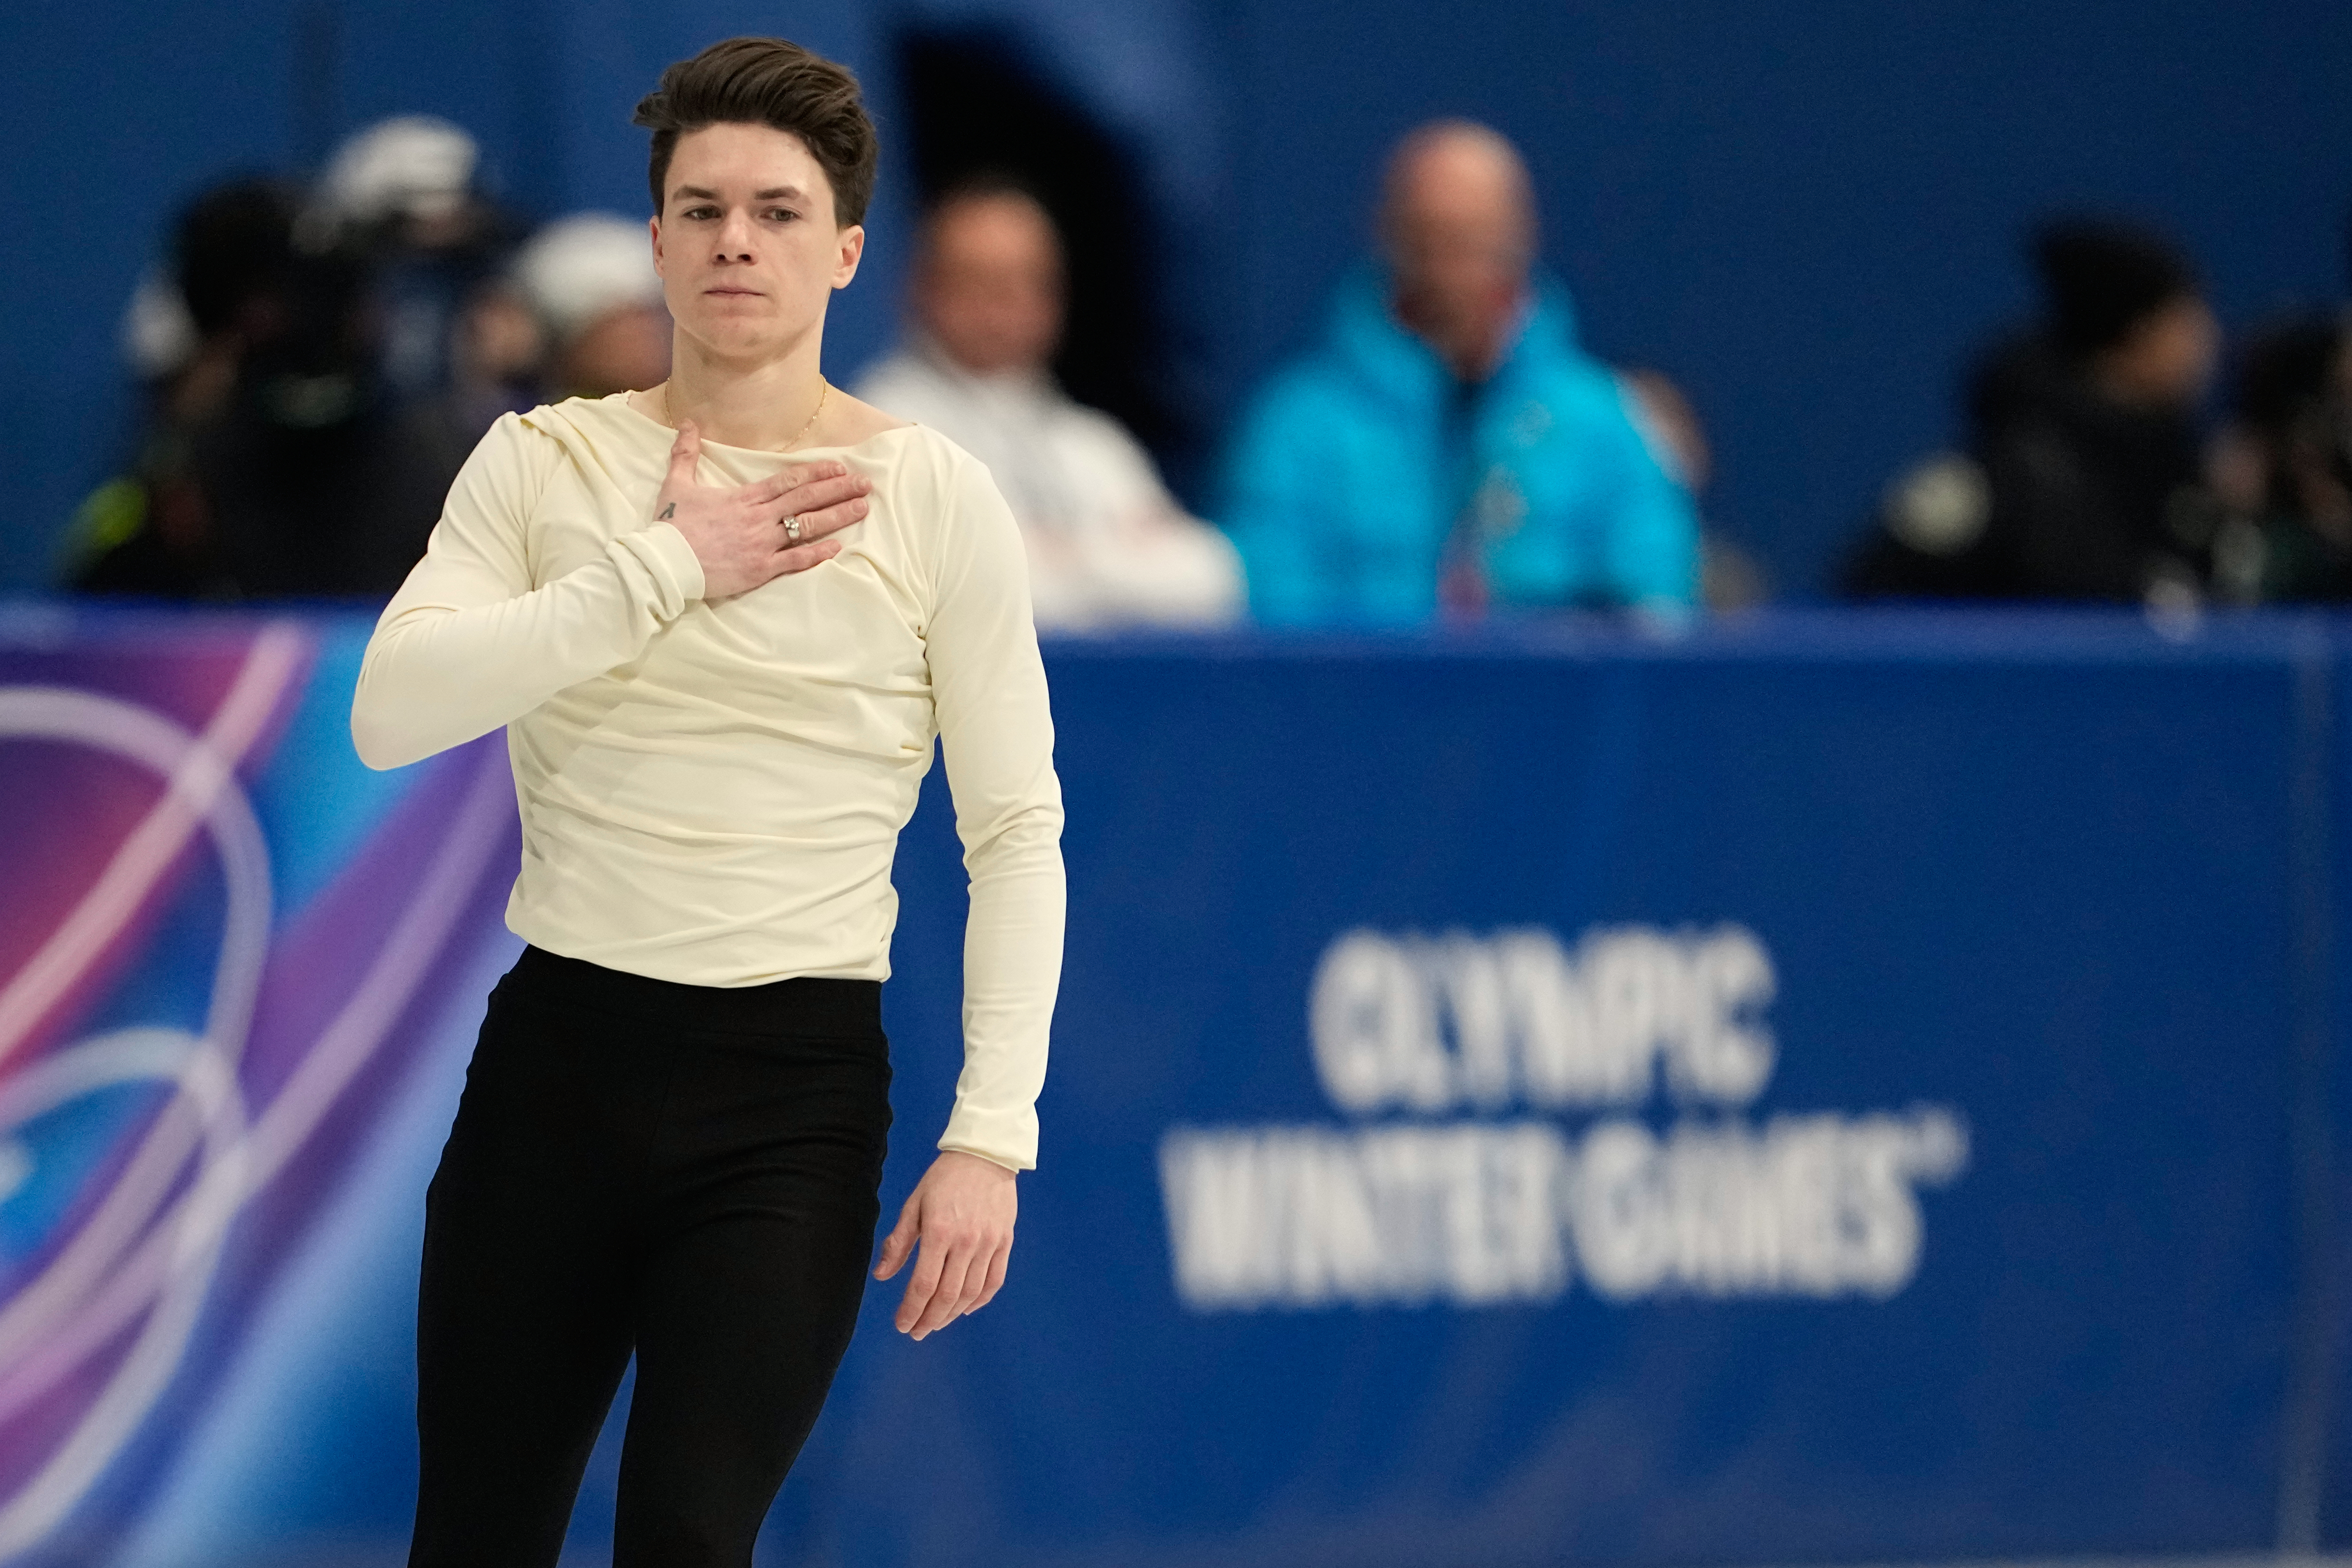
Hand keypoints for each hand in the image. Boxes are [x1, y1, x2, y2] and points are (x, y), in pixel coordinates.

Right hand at [653, 419, 871, 598]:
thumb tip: (689, 422)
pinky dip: (817, 554)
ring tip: (862, 508)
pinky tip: (838, 547)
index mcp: (744, 498)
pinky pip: (795, 561)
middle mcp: (758, 518)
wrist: (664, 563)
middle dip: (838, 490)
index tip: (840, 467)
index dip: (817, 472)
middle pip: (806, 500)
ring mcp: (761, 544)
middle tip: (865, 484)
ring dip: (837, 517)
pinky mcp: (759, 570)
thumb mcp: (677, 483)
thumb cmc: (671, 525)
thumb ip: (686, 453)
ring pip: (806, 527)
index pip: (788, 480)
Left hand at [872, 1150, 1016, 1339]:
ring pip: (971, 1293)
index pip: (923, 1283)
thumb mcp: (914, 1204)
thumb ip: (899, 1242)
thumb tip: (883, 1275)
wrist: (985, 1155)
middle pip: (948, 1294)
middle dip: (930, 1319)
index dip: (911, 1310)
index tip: (902, 1325)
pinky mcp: (1005, 1241)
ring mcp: (989, 1243)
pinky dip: (980, 1300)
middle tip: (917, 1331)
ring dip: (952, 1314)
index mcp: (939, 1231)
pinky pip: (995, 1280)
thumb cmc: (944, 1178)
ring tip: (937, 1323)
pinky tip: (965, 1308)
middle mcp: (966, 1241)